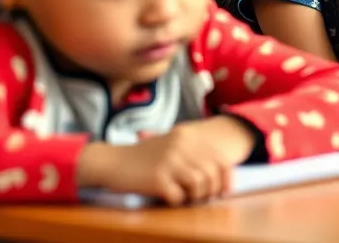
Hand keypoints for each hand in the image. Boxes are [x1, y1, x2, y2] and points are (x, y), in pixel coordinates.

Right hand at [77, 116, 254, 204]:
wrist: (112, 161)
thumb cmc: (144, 157)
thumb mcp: (171, 145)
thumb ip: (194, 153)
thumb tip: (218, 174)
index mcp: (187, 137)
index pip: (220, 158)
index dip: (226, 178)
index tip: (224, 191)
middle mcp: (181, 146)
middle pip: (212, 172)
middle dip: (212, 190)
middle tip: (203, 197)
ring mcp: (168, 161)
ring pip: (199, 183)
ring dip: (197, 196)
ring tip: (187, 197)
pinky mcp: (156, 178)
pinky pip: (178, 196)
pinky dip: (178, 201)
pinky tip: (171, 198)